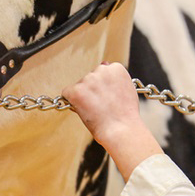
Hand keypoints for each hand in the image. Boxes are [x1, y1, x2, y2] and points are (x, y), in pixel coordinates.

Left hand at [63, 63, 162, 177]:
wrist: (122, 130)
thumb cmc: (125, 114)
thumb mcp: (127, 89)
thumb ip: (115, 78)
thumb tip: (103, 65)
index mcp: (116, 68)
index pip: (103, 72)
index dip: (105, 88)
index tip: (110, 98)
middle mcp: (102, 69)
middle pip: (91, 78)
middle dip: (93, 91)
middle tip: (104, 106)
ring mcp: (88, 79)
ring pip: (80, 87)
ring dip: (84, 97)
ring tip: (97, 110)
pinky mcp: (76, 90)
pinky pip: (67, 93)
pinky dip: (72, 102)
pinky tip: (85, 110)